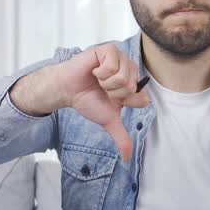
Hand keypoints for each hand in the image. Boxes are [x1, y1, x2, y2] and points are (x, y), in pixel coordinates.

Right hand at [47, 44, 148, 162]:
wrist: (67, 91)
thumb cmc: (88, 100)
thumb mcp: (108, 120)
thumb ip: (121, 138)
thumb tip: (128, 159)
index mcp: (133, 84)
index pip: (141, 98)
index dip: (124, 102)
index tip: (111, 98)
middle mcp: (129, 70)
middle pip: (132, 87)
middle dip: (114, 93)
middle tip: (102, 88)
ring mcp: (119, 58)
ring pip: (123, 76)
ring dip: (106, 83)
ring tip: (97, 79)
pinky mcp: (107, 50)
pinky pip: (111, 65)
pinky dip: (100, 72)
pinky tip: (93, 70)